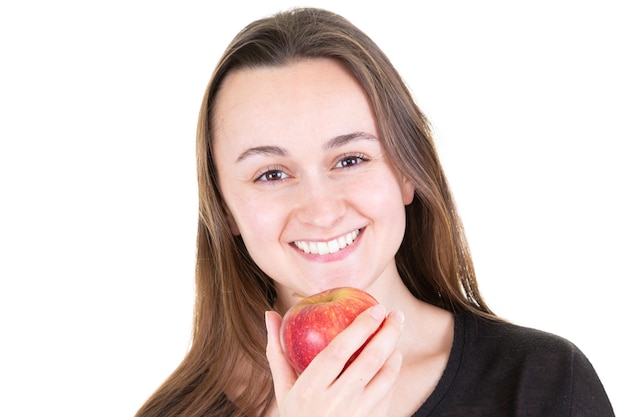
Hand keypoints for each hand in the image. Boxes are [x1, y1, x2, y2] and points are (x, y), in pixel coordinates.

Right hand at [265, 305, 403, 416]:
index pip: (338, 352)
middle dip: (387, 333)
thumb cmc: (296, 414)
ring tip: (395, 330)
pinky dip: (393, 372)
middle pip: (369, 362)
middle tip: (395, 313)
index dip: (360, 327)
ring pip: (385, 378)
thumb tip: (270, 314)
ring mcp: (356, 415)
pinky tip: (393, 357)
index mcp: (310, 390)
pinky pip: (388, 393)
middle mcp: (335, 404)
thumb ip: (277, 352)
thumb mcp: (283, 389)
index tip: (375, 308)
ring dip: (394, 351)